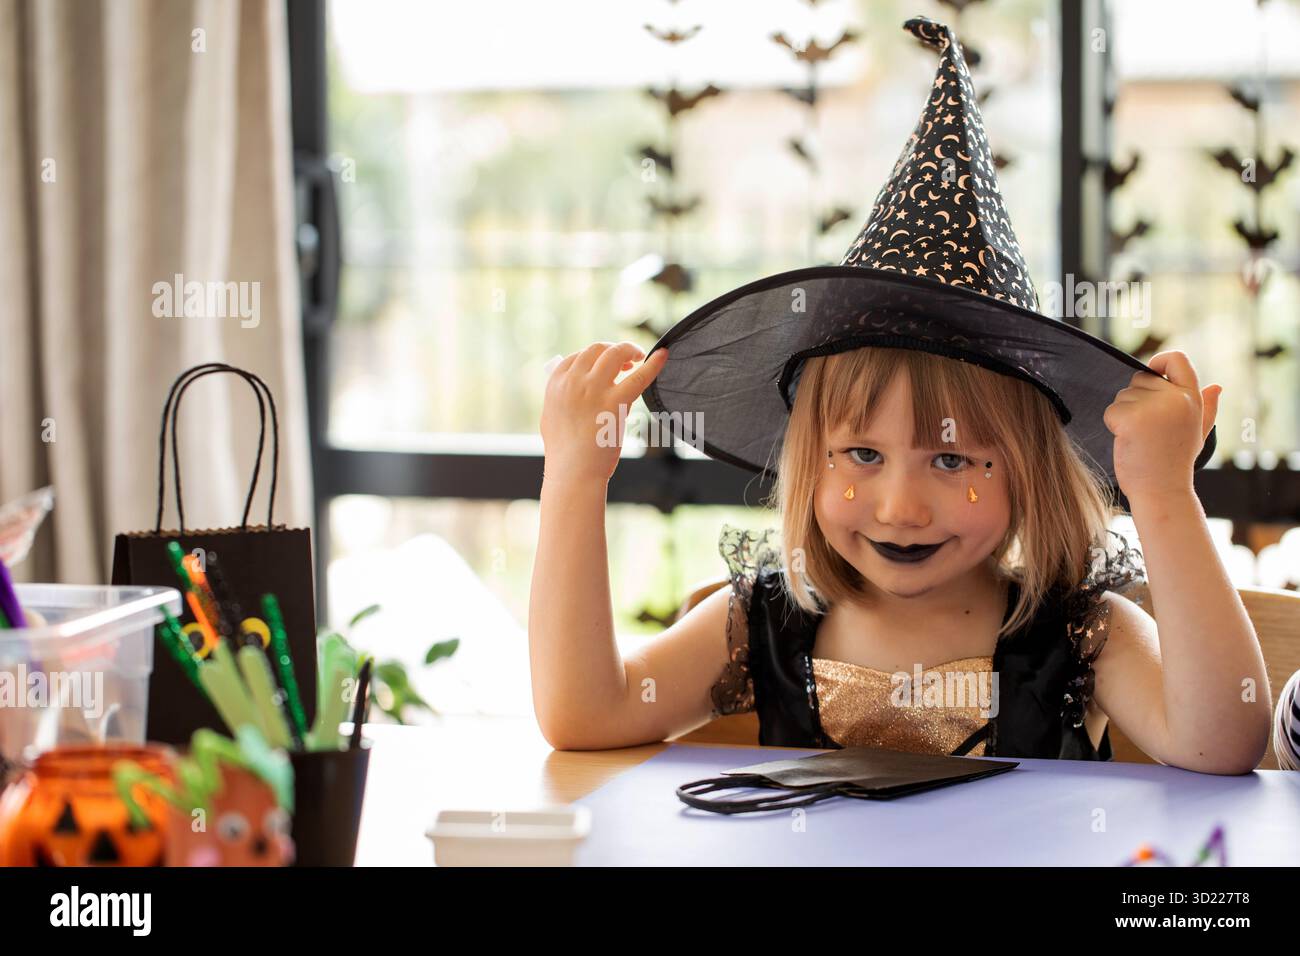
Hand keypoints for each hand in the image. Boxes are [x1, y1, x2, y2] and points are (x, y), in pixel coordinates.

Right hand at [540, 341, 669, 481]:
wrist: (573, 472)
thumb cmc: (564, 452)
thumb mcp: (552, 417)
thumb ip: (563, 397)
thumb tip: (577, 387)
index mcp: (556, 383)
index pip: (578, 356)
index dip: (595, 357)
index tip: (606, 366)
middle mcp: (574, 381)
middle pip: (597, 349)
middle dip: (612, 350)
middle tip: (626, 363)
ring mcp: (594, 390)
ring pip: (615, 353)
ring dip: (629, 350)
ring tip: (638, 359)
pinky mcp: (616, 403)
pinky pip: (639, 376)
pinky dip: (654, 363)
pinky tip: (663, 355)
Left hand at [1102, 350, 1220, 502]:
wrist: (1162, 492)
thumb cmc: (1175, 463)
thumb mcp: (1197, 433)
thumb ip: (1206, 408)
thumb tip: (1216, 386)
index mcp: (1192, 398)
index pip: (1177, 359)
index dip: (1160, 361)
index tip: (1151, 372)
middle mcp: (1176, 398)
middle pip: (1139, 379)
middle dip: (1135, 400)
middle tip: (1147, 430)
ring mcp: (1154, 407)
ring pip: (1122, 396)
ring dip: (1124, 415)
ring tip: (1140, 439)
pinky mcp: (1131, 418)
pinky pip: (1111, 411)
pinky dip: (1113, 425)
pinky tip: (1127, 442)